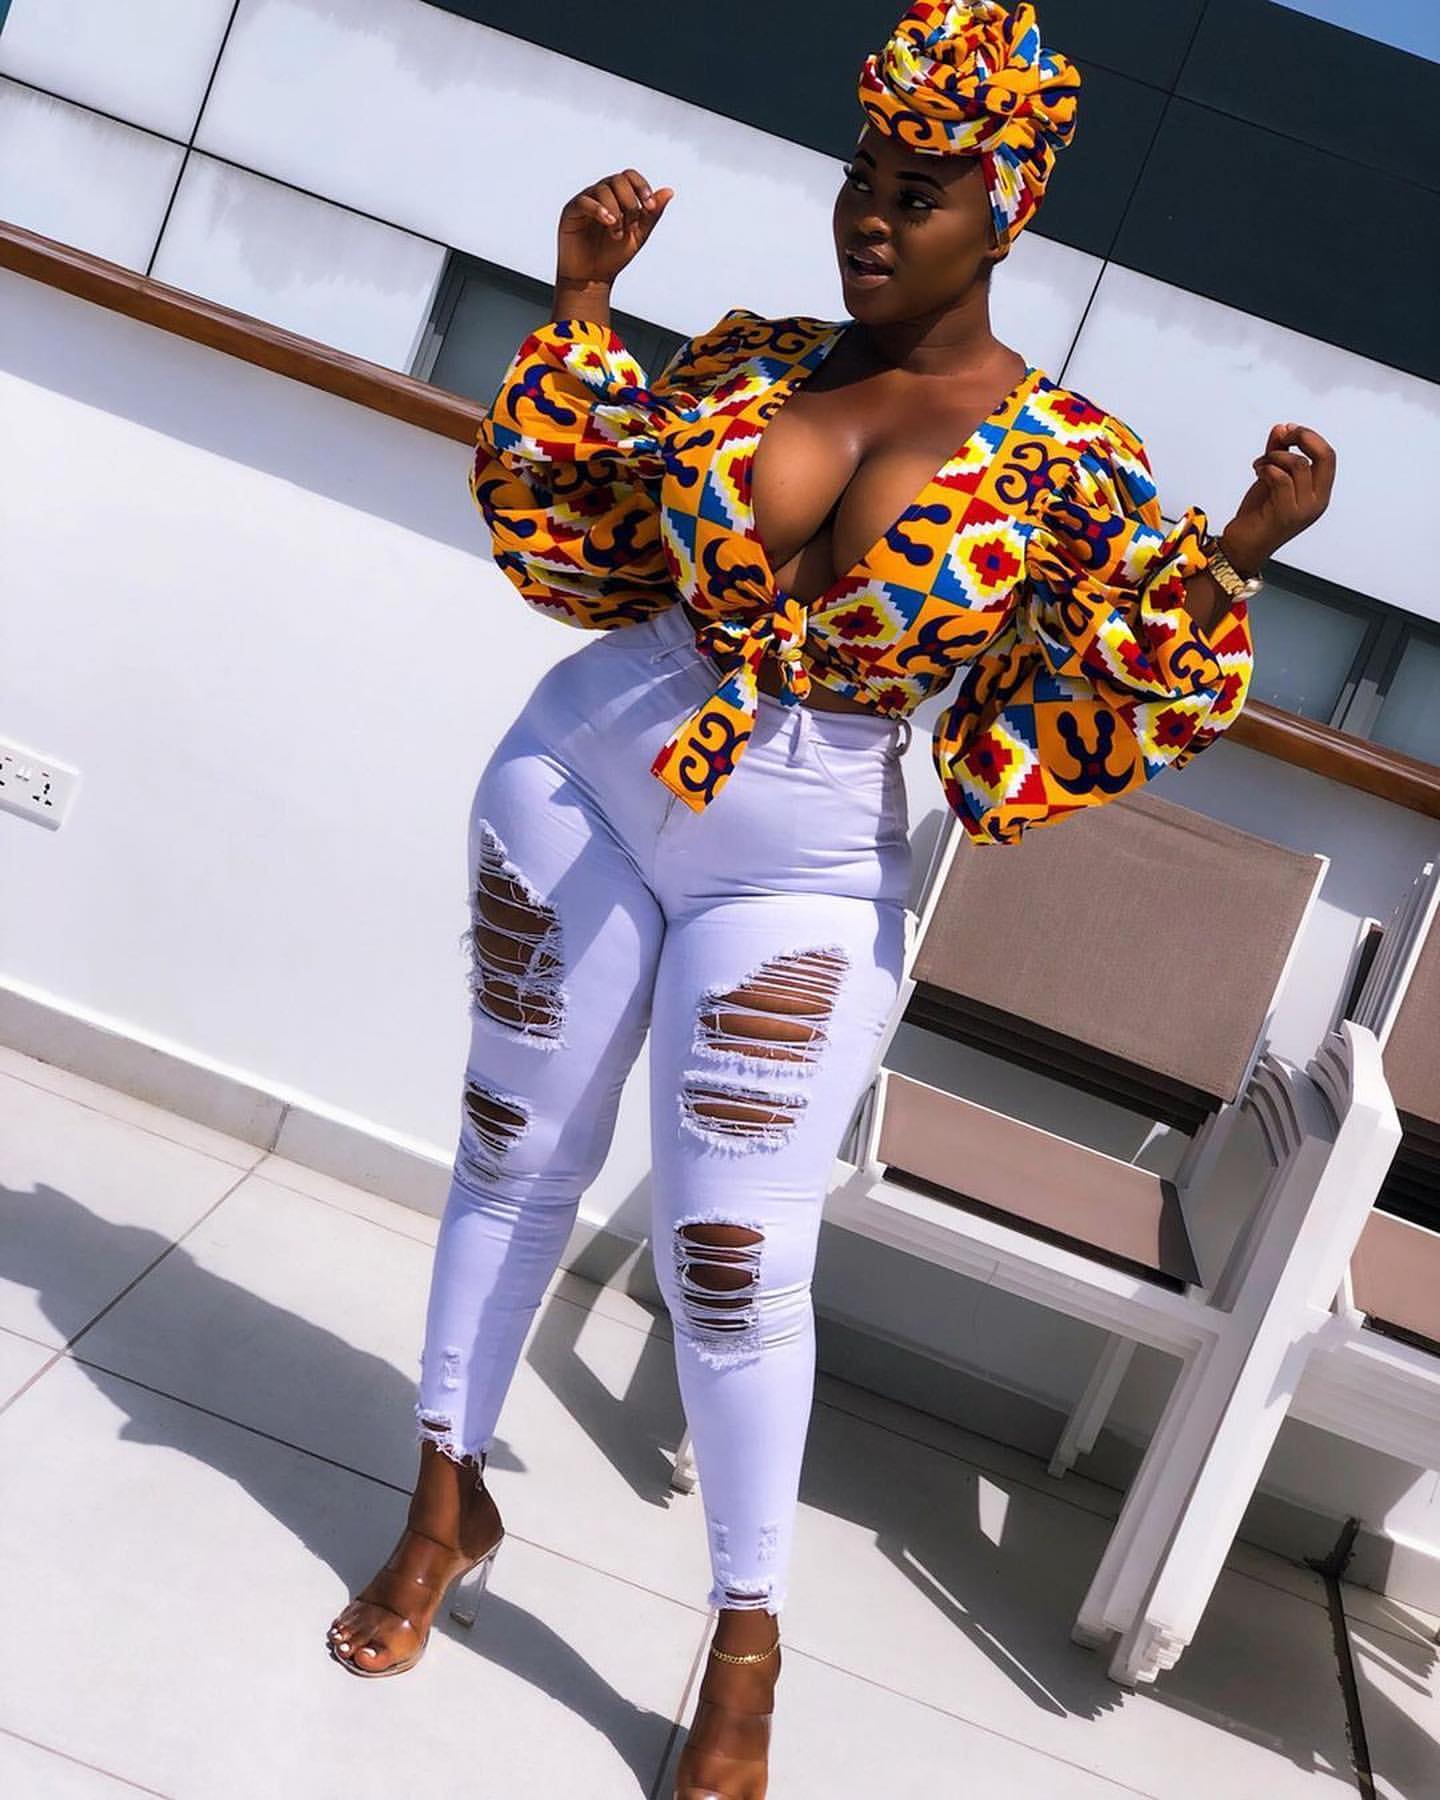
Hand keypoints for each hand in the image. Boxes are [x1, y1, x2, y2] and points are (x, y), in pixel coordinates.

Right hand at [556, 168, 674, 288]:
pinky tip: (608, 222)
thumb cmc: (613, 256)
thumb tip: (669, 191)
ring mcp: (586, 201)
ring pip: (603, 189)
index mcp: (617, 196)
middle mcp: (601, 194)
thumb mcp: (638, 235)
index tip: (649, 207)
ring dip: (616, 211)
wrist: (592, 278)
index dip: (642, 186)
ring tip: (617, 234)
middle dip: (630, 201)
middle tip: (631, 224)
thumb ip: (652, 215)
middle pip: (618, 180)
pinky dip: (599, 209)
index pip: (630, 176)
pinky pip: (585, 201)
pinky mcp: (571, 211)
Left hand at [1221, 422, 1335, 574]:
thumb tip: (1281, 428)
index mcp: (1320, 493)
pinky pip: (1281, 479)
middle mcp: (1318, 502)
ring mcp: (1304, 510)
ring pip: (1299, 464)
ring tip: (1260, 465)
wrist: (1241, 547)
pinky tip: (1257, 472)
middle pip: (1325, 455)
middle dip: (1302, 437)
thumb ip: (1277, 454)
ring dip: (1275, 457)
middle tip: (1281, 435)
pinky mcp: (1285, 515)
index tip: (1287, 429)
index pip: (1328, 455)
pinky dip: (1267, 469)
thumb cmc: (1258, 514)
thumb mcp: (1270, 478)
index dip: (1310, 437)